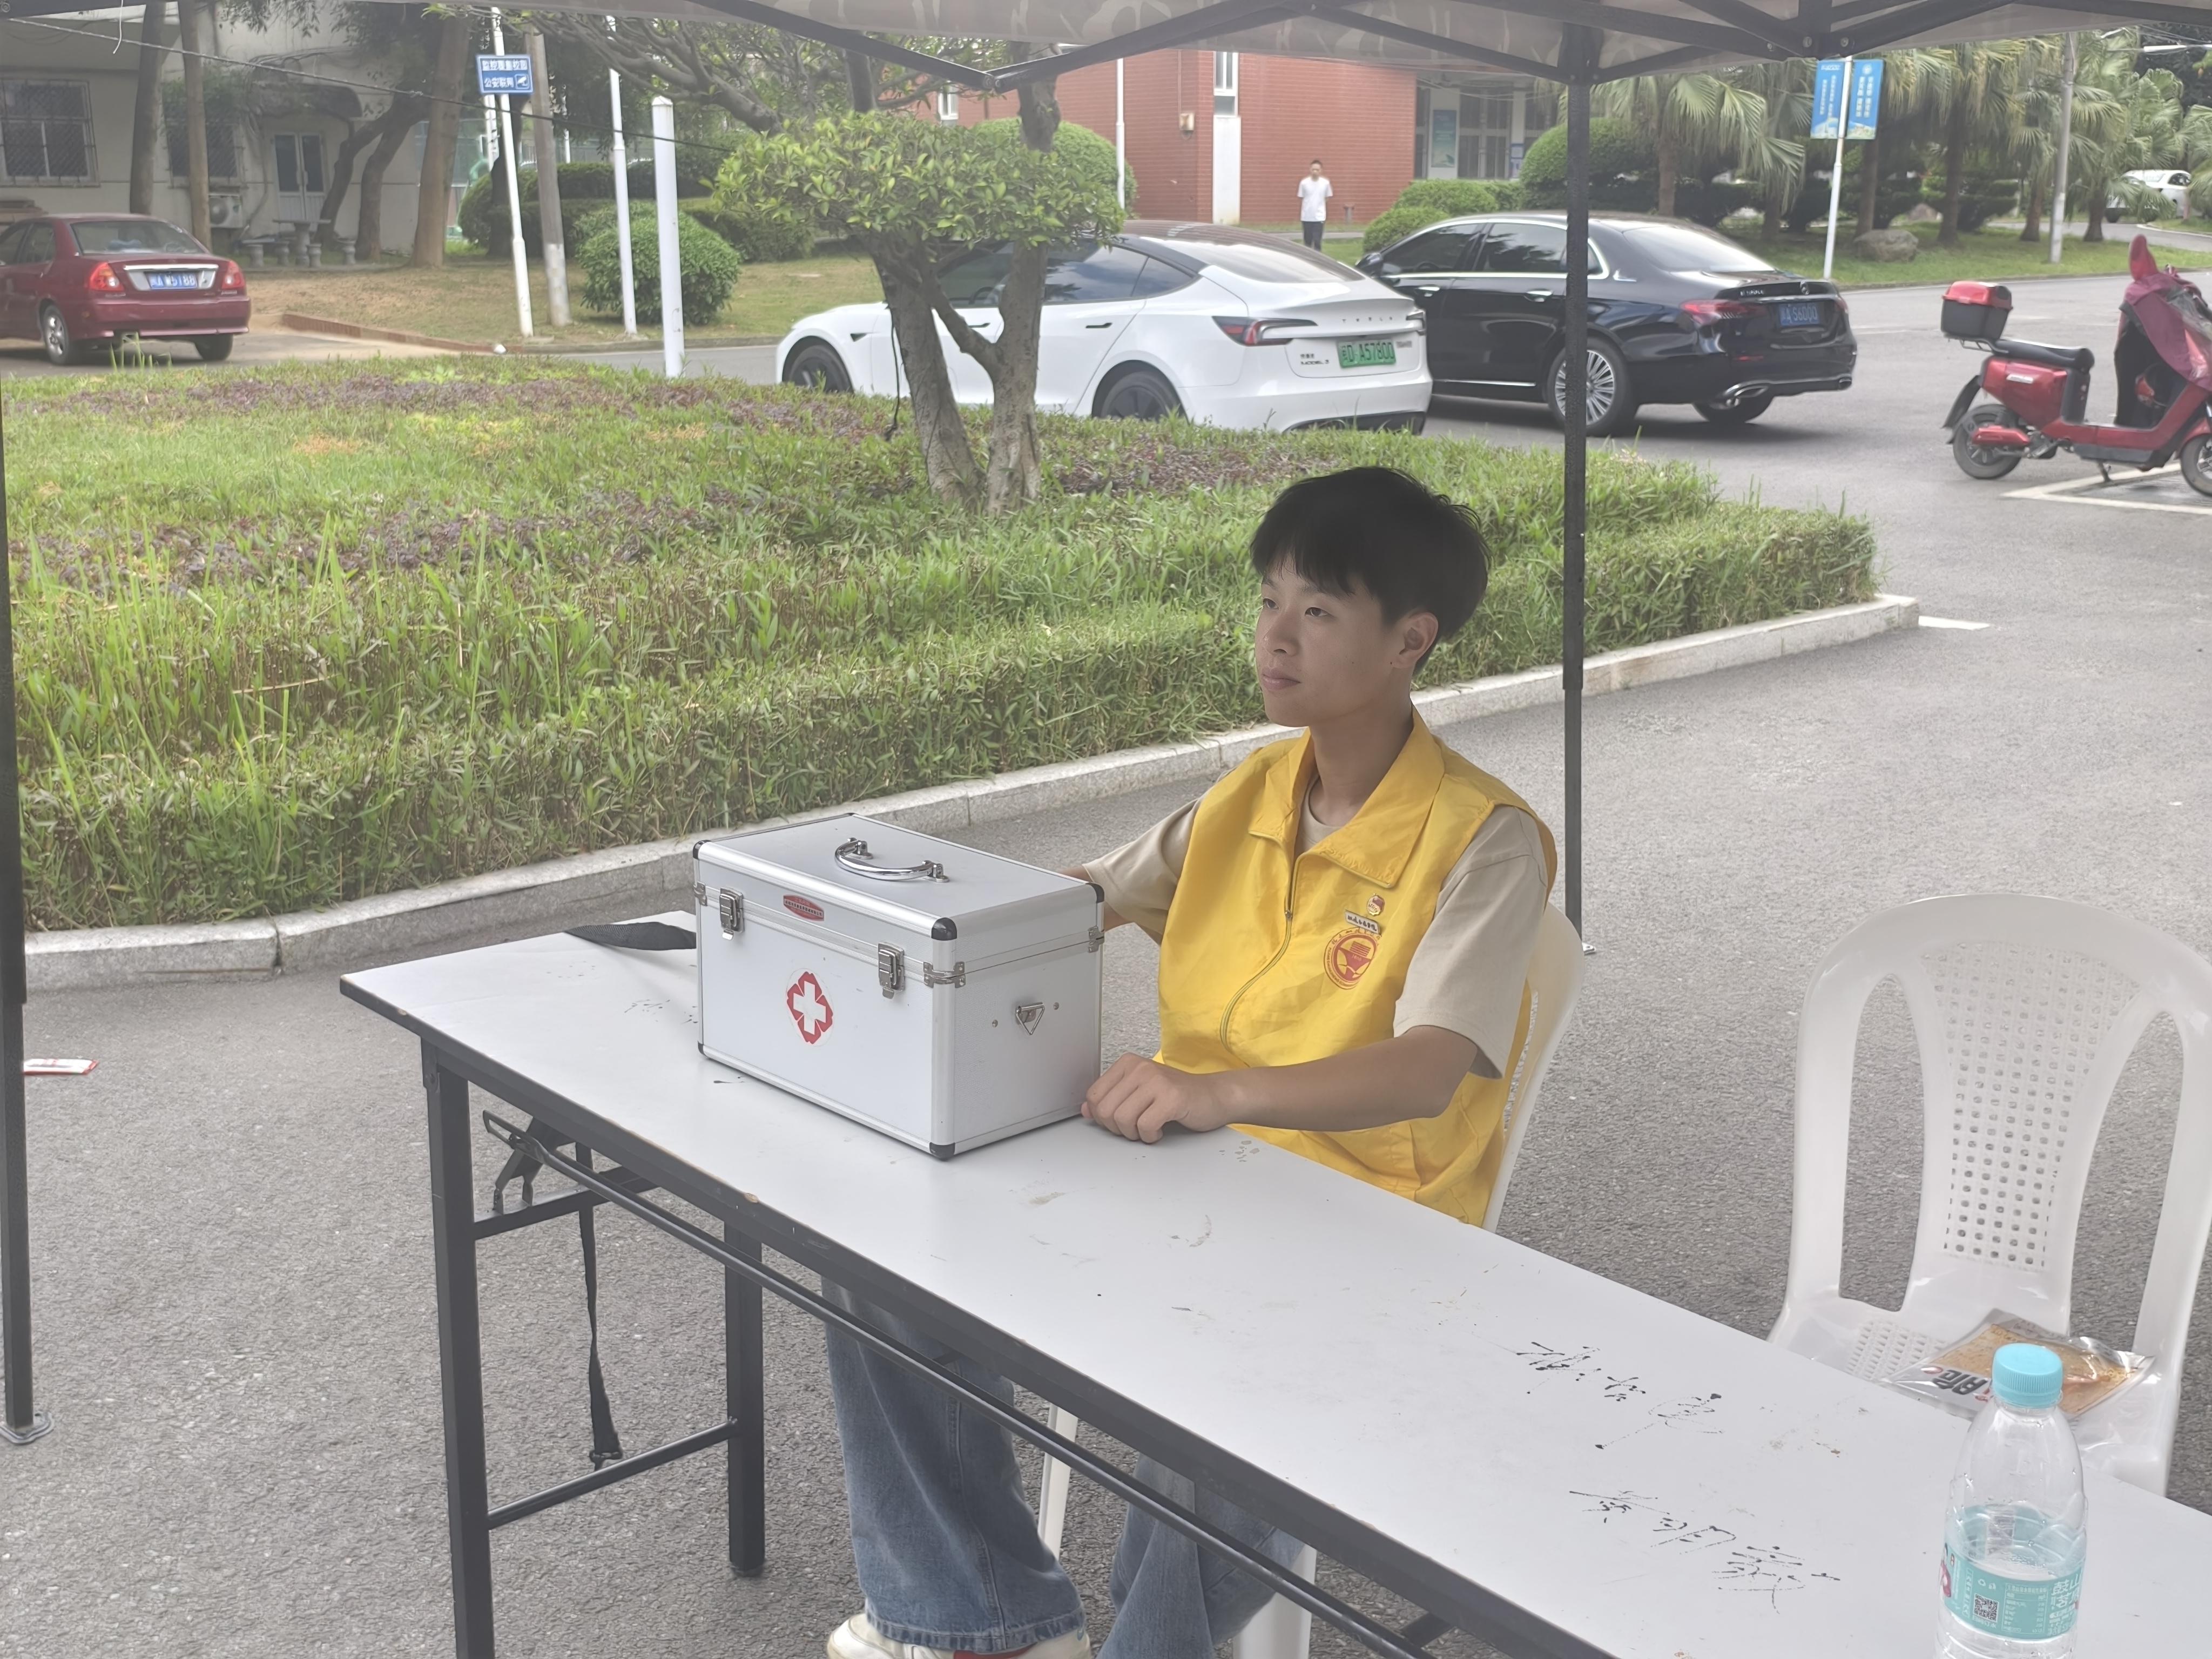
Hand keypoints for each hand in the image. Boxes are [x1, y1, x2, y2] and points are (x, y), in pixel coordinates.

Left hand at [1081, 1054, 1236, 1142]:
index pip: (1094, 1095)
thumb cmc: (1176, 1097)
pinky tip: (1159, 1129)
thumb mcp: (1139, 1093)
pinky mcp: (1172, 1098)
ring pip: (1122, 1119)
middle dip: (1117, 1128)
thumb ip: (1111, 1099)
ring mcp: (1156, 1081)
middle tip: (1134, 1127)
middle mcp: (1140, 1068)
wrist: (1214, 1096)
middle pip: (1105, 1109)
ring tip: (1147, 1128)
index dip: (1102, 1116)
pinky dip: (1150, 1136)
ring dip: (1134, 1133)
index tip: (1118, 1120)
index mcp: (1128, 1063)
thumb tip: (1085, 1110)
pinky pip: (1144, 1126)